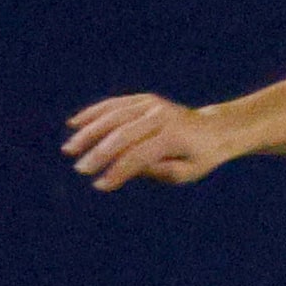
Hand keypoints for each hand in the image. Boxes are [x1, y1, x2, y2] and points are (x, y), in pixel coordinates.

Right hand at [64, 94, 237, 190]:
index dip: (119, 171)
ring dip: (88, 132)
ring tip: (69, 149)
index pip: (140, 155)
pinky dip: (93, 113)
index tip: (100, 185)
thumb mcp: (187, 172)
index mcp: (175, 136)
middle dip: (99, 153)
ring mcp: (153, 104)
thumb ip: (160, 171)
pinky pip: (115, 104)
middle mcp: (163, 116)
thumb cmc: (199, 157)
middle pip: (123, 134)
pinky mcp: (144, 99)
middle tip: (81, 169)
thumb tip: (127, 168)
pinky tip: (74, 124)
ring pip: (114, 116)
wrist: (215, 129)